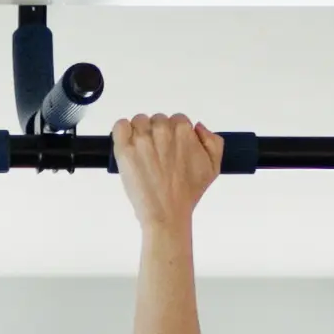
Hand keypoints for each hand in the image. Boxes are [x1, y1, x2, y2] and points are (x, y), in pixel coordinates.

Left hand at [115, 113, 222, 233]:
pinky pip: (120, 126)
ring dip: (139, 133)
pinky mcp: (124, 149)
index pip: (176, 119)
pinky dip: (122, 132)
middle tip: (156, 155)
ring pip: (138, 121)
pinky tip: (128, 146)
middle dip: (157, 134)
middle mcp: (163, 131)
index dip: (173, 135)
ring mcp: (142, 139)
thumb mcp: (213, 167)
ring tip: (142, 154)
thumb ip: (213, 141)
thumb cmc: (187, 194)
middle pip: (156, 120)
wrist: (167, 213)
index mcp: (184, 131)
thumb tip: (198, 127)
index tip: (170, 149)